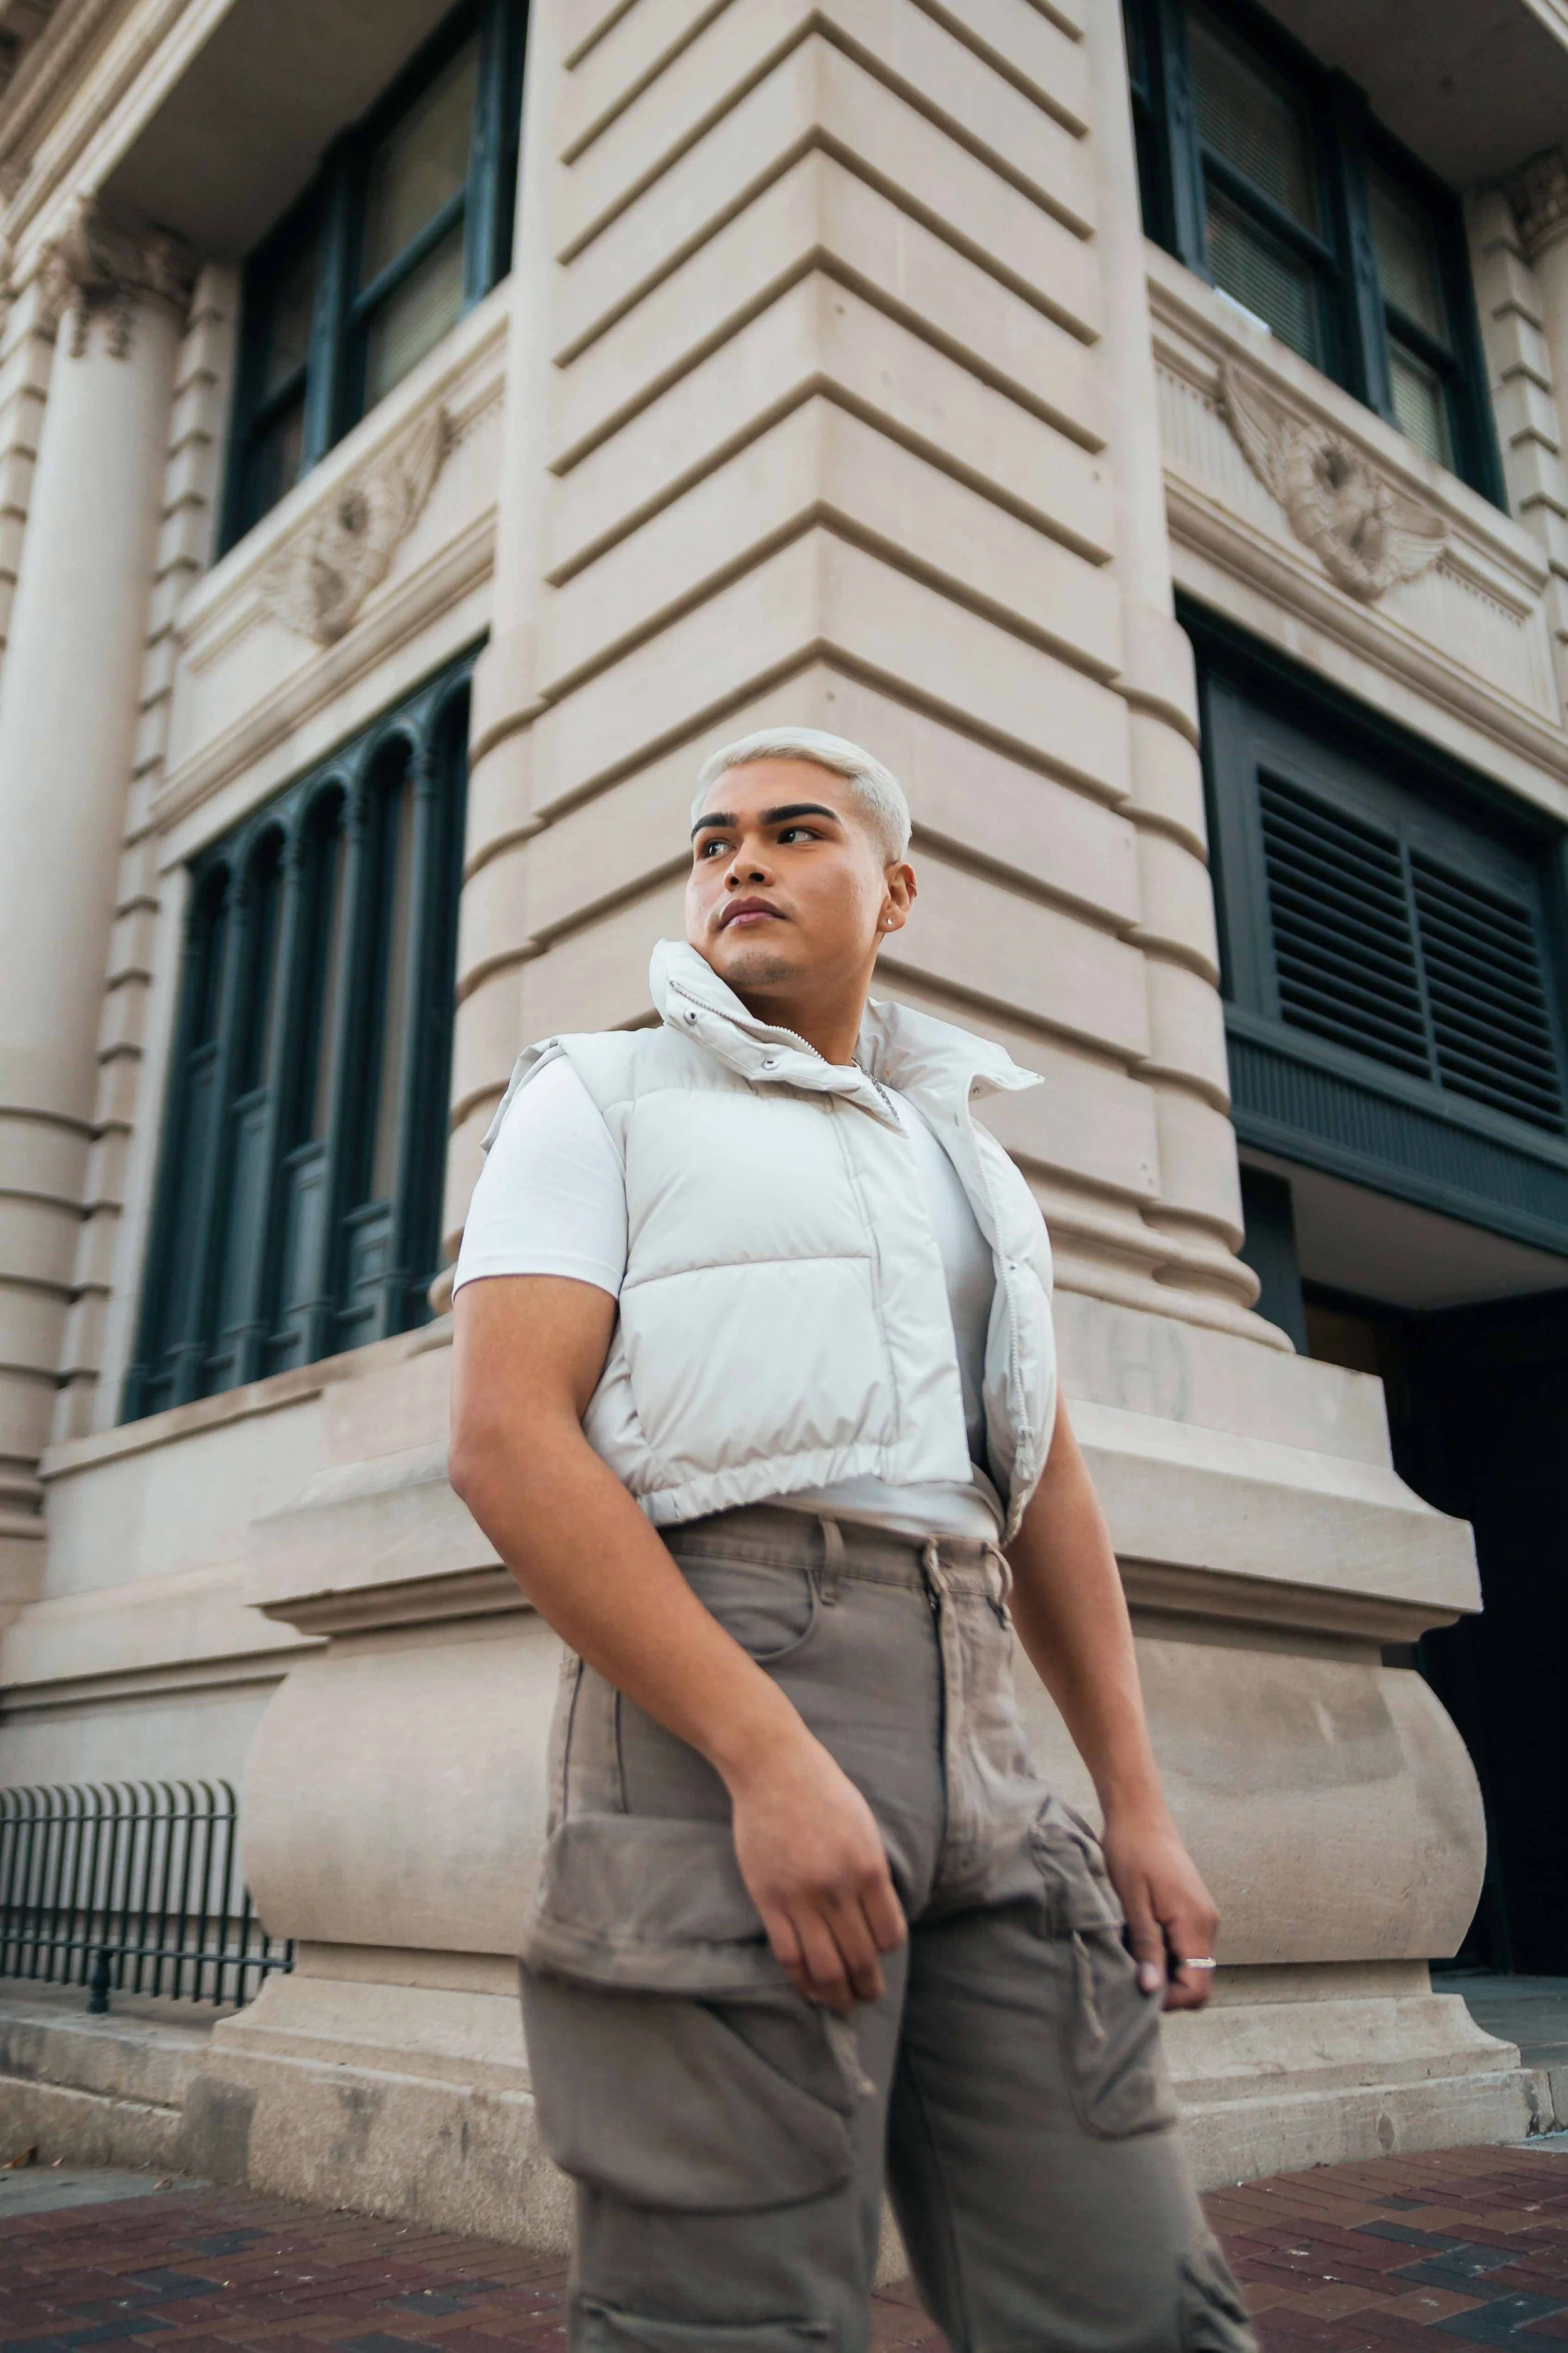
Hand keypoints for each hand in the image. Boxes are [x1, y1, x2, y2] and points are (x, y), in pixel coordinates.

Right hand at [726, 1729, 905, 2014]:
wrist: (773, 1770)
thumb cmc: (823, 1791)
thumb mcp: (864, 1827)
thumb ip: (871, 1873)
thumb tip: (877, 1916)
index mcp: (869, 1868)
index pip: (888, 1934)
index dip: (886, 1952)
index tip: (881, 1956)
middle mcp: (838, 1889)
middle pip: (860, 1958)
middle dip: (867, 1987)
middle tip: (866, 1998)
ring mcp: (801, 1898)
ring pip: (826, 1968)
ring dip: (837, 1995)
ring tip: (841, 2005)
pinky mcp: (769, 1902)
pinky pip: (789, 1955)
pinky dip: (802, 1980)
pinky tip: (809, 1987)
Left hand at [1101, 1807, 1218, 2012]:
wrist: (1141, 1816)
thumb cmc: (1132, 1853)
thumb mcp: (1132, 1902)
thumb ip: (1146, 1946)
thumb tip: (1150, 1990)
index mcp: (1195, 1924)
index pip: (1197, 1988)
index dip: (1170, 1999)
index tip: (1138, 1990)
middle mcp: (1208, 1924)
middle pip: (1199, 1982)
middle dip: (1168, 1990)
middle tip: (1133, 1978)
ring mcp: (1204, 1917)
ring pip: (1193, 1966)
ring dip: (1167, 1972)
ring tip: (1133, 1958)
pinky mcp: (1195, 1910)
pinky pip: (1188, 1948)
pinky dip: (1169, 1955)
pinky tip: (1142, 1942)